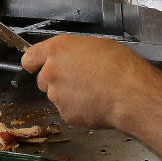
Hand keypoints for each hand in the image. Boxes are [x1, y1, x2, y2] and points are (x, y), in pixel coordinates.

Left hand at [21, 35, 161, 130]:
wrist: (131, 94)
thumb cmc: (121, 67)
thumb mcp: (96, 45)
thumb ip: (74, 52)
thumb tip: (73, 57)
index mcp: (57, 50)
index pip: (30, 57)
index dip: (34, 63)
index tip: (34, 65)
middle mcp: (51, 72)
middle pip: (43, 79)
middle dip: (57, 80)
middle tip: (79, 79)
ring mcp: (57, 95)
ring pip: (57, 96)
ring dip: (69, 96)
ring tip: (94, 92)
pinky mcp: (66, 114)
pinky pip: (69, 111)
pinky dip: (79, 110)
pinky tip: (96, 104)